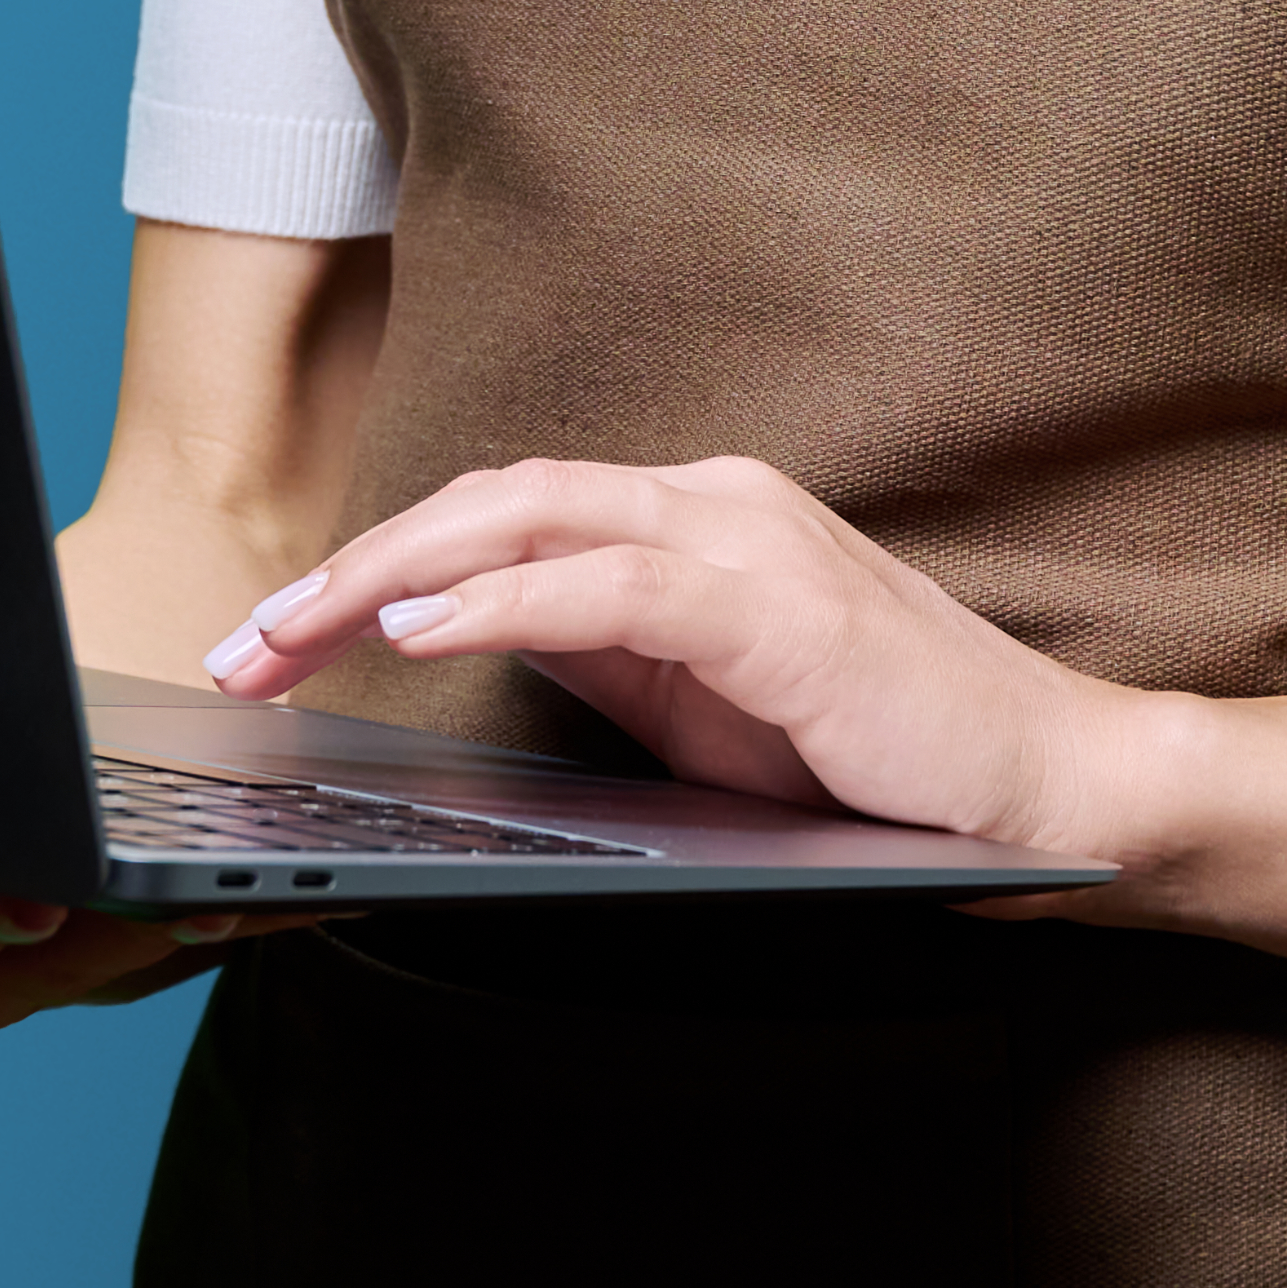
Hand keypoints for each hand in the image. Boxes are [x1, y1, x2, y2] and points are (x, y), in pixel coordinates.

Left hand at [197, 455, 1199, 899]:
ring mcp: (746, 539)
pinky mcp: (775, 603)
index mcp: (691, 520)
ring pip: (530, 518)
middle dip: (350, 568)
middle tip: (243, 642)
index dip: (377, 565)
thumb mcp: (707, 712)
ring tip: (293, 632)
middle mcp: (712, 500)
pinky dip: (503, 597)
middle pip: (491, 500)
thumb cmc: (879, 760)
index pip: (502, 516)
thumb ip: (607, 660)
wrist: (1043, 788)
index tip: (276, 637)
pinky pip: (610, 584)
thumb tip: (469, 642)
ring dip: (393, 575)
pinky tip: (423, 626)